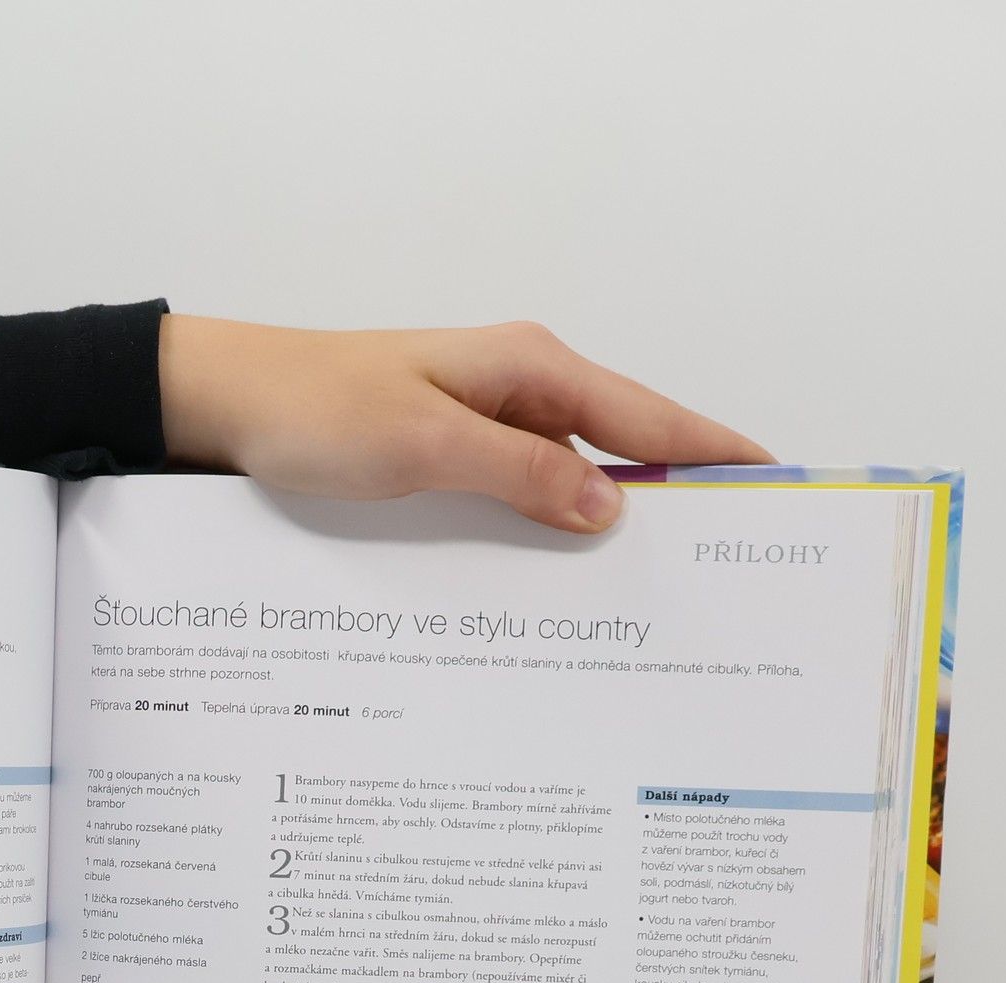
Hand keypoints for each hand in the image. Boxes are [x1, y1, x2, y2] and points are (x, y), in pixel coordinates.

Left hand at [158, 315, 771, 532]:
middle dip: (676, 502)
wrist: (227, 403)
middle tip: (727, 568)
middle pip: (623, 450)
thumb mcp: (424, 446)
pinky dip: (547, 531)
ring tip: (658, 591)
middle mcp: (518, 389)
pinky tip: (558, 580)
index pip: (648, 417)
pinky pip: (521, 496)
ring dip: (606, 528)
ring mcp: (485, 424)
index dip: (715, 455)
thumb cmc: (314, 410)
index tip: (778, 490)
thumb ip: (519, 473)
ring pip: (571, 480)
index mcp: (528, 369)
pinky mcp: (451, 455)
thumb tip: (611, 506)